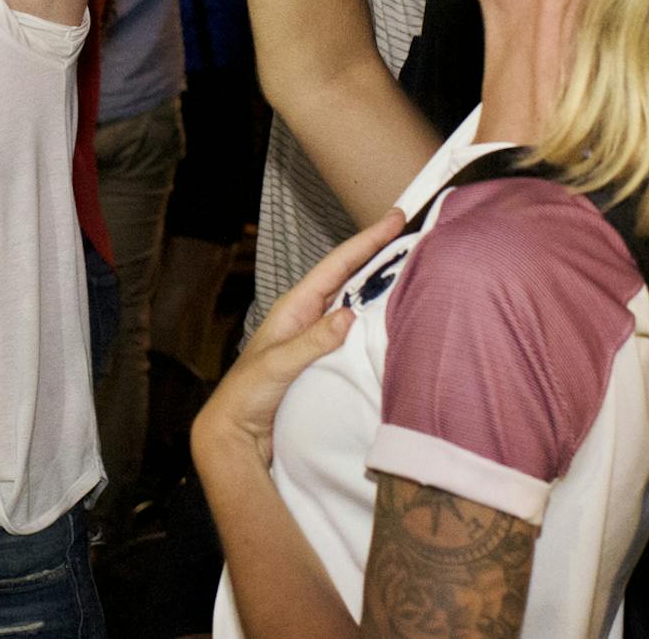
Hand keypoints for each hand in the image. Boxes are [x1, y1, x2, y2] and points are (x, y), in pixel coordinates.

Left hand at [195, 208, 404, 466]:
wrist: (236, 431)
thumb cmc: (248, 394)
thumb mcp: (277, 365)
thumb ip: (312, 342)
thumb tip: (349, 314)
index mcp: (295, 308)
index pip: (337, 266)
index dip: (366, 241)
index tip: (395, 218)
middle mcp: (308, 316)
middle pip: (350, 277)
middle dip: (379, 254)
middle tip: (413, 233)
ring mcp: (317, 336)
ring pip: (355, 301)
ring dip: (380, 285)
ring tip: (413, 266)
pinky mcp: (326, 358)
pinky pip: (356, 331)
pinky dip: (375, 319)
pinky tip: (395, 317)